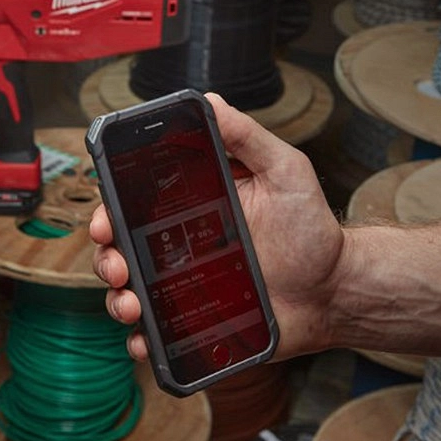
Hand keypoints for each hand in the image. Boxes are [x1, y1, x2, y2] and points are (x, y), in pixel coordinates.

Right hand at [90, 92, 343, 361]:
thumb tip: (210, 102)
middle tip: (118, 264)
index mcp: (191, 203)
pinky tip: (145, 339)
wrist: (335, 289)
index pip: (135, 200)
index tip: (104, 218)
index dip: (109, 208)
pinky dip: (141, 338)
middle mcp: (180, 241)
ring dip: (116, 297)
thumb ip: (248, 137)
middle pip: (122, 245)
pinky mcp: (196, 319)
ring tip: (131, 304)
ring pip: (130, 288)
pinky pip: (157, 331)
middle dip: (106, 255)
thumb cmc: (310, 226)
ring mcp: (186, 282)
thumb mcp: (285, 170)